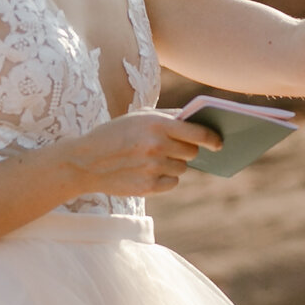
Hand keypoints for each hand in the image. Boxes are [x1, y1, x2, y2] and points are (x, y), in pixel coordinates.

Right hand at [60, 110, 223, 198]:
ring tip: (154, 159)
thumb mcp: (138, 117)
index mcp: (157, 124)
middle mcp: (157, 146)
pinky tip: (150, 172)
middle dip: (187, 150)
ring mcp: (153, 168)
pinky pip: (172, 183)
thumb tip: (198, 122)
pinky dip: (165, 179)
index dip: (213, 138)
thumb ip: (168, 118)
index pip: (198, 133)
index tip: (219, 142)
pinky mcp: (148, 187)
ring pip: (182, 168)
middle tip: (176, 148)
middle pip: (192, 152)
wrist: (85, 161)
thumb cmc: (115, 134)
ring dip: (174, 164)